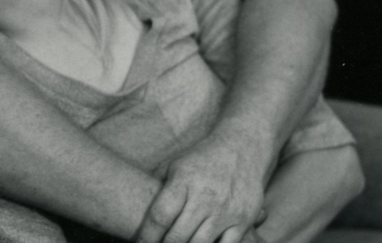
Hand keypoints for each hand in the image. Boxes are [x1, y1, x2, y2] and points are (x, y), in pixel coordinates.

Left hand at [136, 128, 268, 242]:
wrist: (242, 147)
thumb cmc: (201, 159)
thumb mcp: (175, 167)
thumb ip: (159, 191)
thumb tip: (137, 214)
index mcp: (183, 182)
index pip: (160, 217)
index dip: (147, 237)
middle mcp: (205, 197)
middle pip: (178, 237)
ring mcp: (226, 210)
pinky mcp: (244, 220)